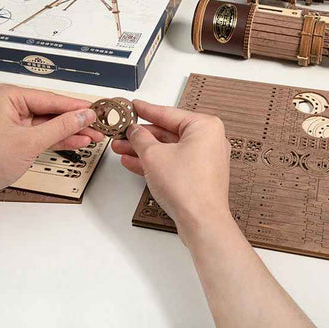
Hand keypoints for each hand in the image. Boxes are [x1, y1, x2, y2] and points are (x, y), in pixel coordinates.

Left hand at [0, 84, 102, 205]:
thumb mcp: (30, 142)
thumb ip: (61, 127)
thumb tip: (83, 116)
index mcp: (9, 97)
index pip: (52, 99)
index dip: (76, 107)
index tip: (96, 110)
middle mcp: (11, 106)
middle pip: (53, 111)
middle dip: (76, 121)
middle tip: (98, 124)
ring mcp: (14, 122)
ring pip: (51, 124)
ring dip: (72, 131)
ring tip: (94, 135)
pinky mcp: (17, 137)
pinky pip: (44, 135)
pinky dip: (60, 139)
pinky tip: (78, 141)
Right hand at [114, 100, 320, 327]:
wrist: (201, 221)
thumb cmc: (186, 186)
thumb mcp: (153, 155)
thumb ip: (140, 138)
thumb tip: (134, 130)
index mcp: (204, 126)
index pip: (168, 113)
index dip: (146, 110)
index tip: (133, 106)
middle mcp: (208, 139)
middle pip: (167, 132)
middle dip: (141, 135)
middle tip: (121, 132)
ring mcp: (205, 158)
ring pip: (168, 149)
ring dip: (143, 150)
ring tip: (120, 148)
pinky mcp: (199, 175)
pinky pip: (174, 162)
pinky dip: (155, 162)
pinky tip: (132, 162)